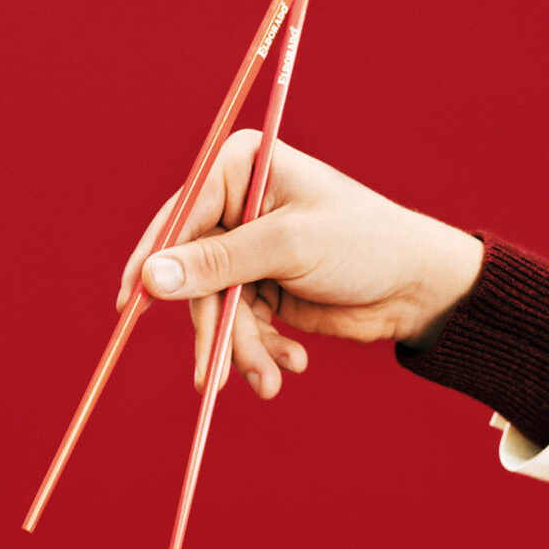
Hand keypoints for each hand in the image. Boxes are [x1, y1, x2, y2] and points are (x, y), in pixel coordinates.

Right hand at [118, 135, 482, 396]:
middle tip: (214, 381)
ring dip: (242, 352)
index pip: (180, 215)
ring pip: (217, 310)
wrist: (417, 287)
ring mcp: (250, 251)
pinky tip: (292, 364)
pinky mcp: (264, 289)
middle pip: (194, 274)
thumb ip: (216, 264)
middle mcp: (239, 205)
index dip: (154, 261)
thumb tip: (152, 278)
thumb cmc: (362, 244)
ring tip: (271, 381)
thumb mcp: (286, 249)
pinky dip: (262, 352)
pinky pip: (241, 328)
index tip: (131, 305)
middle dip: (214, 331)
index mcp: (241, 167)